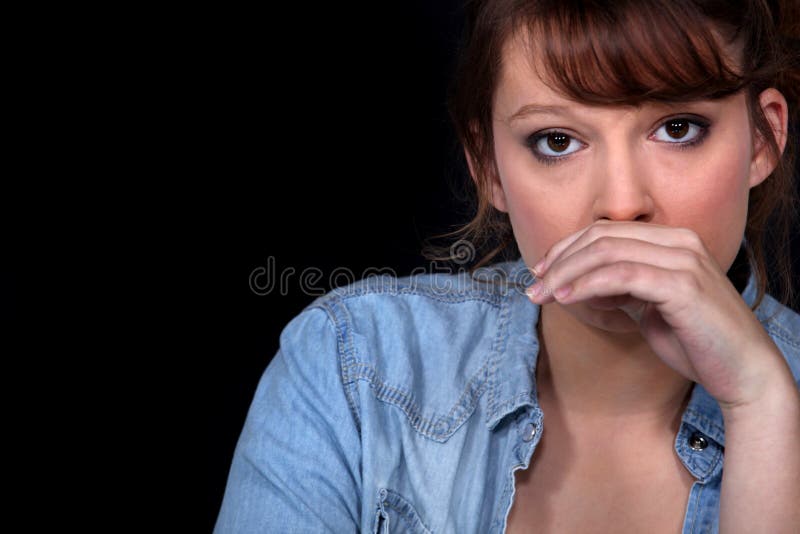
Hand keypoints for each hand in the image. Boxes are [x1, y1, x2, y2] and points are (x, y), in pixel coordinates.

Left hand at [526, 220, 788, 408]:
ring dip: (565, 274)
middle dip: (560, 260)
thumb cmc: (696, 342)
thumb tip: (581, 283)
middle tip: (534, 285)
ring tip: (541, 295)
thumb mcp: (650, 306)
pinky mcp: (682, 285)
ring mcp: (683, 260)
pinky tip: (566, 299)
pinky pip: (620, 275)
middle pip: (601, 237)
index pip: (607, 231)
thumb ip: (622, 288)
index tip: (541, 271)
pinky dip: (587, 285)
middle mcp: (680, 241)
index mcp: (673, 241)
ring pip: (606, 252)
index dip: (567, 248)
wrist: (744, 373)